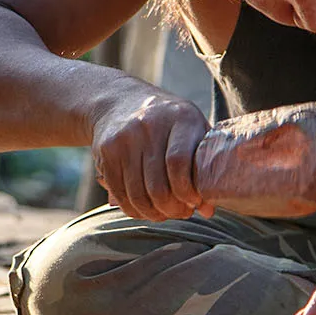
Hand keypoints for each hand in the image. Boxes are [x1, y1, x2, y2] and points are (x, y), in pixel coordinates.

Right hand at [90, 86, 216, 221]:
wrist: (121, 101)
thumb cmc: (168, 123)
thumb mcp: (192, 131)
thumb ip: (203, 167)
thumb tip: (208, 211)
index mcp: (180, 117)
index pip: (179, 163)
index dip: (187, 191)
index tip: (194, 202)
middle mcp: (149, 125)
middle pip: (158, 185)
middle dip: (172, 208)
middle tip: (181, 213)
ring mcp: (124, 138)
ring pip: (138, 194)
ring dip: (153, 213)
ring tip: (164, 214)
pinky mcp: (106, 151)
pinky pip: (120, 193)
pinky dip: (134, 209)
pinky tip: (145, 209)